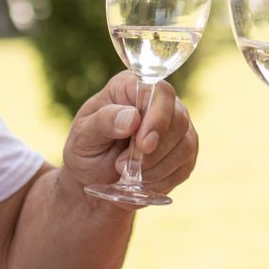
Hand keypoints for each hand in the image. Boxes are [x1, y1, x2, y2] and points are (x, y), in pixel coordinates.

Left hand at [61, 72, 197, 197]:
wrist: (95, 180)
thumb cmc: (86, 151)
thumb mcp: (83, 137)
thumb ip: (103, 122)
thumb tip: (132, 117)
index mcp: (131, 87)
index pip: (160, 92)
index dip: (158, 118)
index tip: (143, 145)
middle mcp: (159, 102)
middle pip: (179, 119)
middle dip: (155, 150)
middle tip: (122, 166)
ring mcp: (176, 126)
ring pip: (185, 144)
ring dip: (156, 167)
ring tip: (127, 174)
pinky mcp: (183, 150)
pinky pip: (185, 165)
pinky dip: (162, 179)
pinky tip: (142, 180)